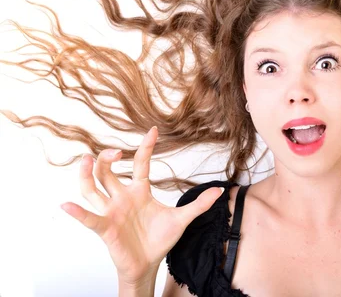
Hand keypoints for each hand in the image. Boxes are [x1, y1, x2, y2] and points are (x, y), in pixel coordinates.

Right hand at [60, 126, 223, 283]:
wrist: (149, 264)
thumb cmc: (159, 239)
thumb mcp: (182, 219)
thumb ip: (199, 204)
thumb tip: (220, 191)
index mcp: (139, 191)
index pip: (140, 163)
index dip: (145, 146)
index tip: (153, 130)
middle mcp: (121, 197)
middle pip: (107, 171)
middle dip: (107, 158)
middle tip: (116, 152)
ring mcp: (111, 211)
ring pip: (92, 188)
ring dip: (87, 175)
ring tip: (86, 161)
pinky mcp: (105, 227)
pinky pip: (89, 218)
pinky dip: (77, 212)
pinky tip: (66, 205)